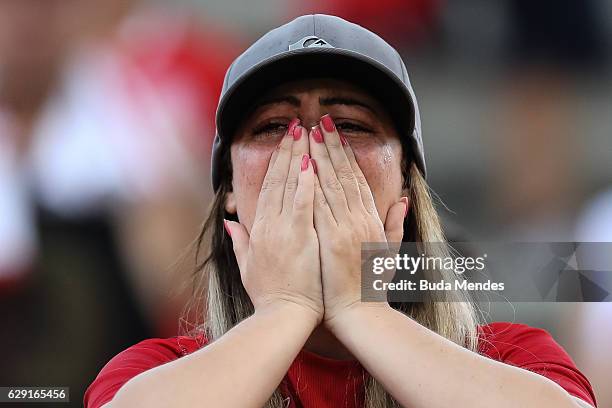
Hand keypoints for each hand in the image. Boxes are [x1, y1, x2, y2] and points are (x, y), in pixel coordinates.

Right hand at [225, 121, 323, 322]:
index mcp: (259, 230)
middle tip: (298, 125)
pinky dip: (306, 182)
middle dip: (288, 149)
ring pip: (289, 185)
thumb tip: (230, 223)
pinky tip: (311, 162)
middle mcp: (269, 225)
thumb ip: (240, 242)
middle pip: (278, 179)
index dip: (276, 162)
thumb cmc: (270, 295)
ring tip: (308, 132)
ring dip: (298, 156)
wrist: (282, 316)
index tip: (285, 142)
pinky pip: (302, 203)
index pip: (268, 188)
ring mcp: (283, 229)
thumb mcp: (247, 266)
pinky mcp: (299, 237)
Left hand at [308, 115, 407, 326]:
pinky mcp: (333, 238)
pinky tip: (304, 164)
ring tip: (311, 132)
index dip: (346, 154)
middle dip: (332, 145)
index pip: (357, 179)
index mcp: (372, 220)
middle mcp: (361, 219)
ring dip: (321, 155)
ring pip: (332, 183)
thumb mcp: (389, 252)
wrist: (360, 313)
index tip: (336, 134)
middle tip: (322, 120)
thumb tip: (402, 199)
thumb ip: (395, 224)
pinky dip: (312, 183)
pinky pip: (321, 204)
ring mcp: (347, 227)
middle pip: (345, 174)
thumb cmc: (371, 286)